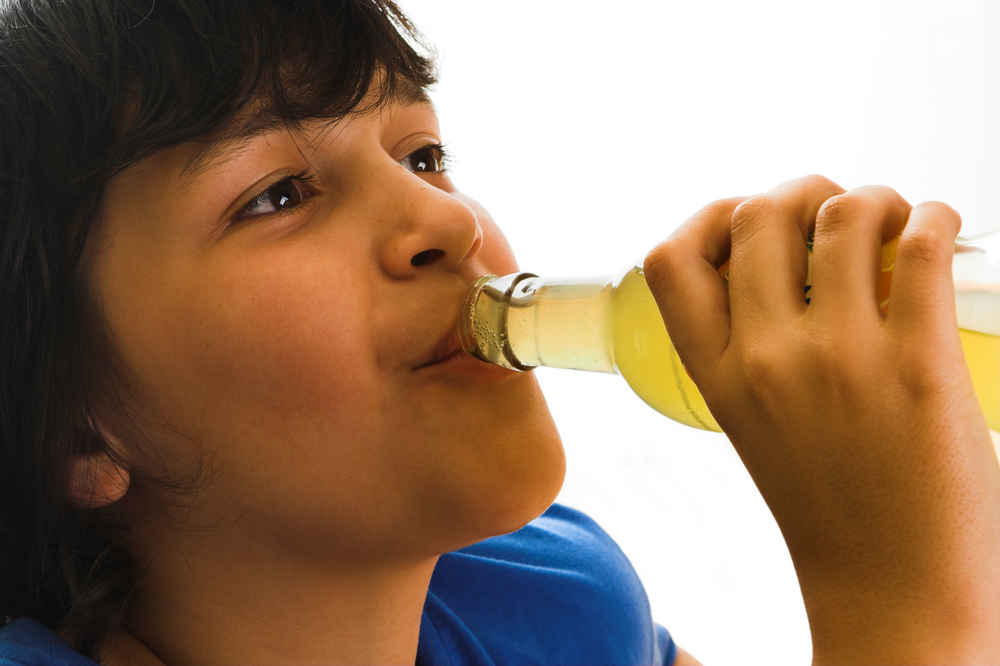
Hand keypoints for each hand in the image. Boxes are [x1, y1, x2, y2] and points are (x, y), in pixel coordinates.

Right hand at [644, 175, 999, 664]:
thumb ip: (754, 350)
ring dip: (872, 196)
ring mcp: (838, 358)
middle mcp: (764, 358)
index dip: (706, 217)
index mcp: (716, 377)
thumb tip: (799, 267)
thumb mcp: (756, 424)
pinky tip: (938, 228)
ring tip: (896, 218)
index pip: (669, 263)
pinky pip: (920, 247)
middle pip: (757, 215)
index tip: (747, 218)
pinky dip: (934, 216)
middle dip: (798, 189)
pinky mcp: (916, 363)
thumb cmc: (828, 506)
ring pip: (841, 214)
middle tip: (833, 207)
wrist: (889, 587)